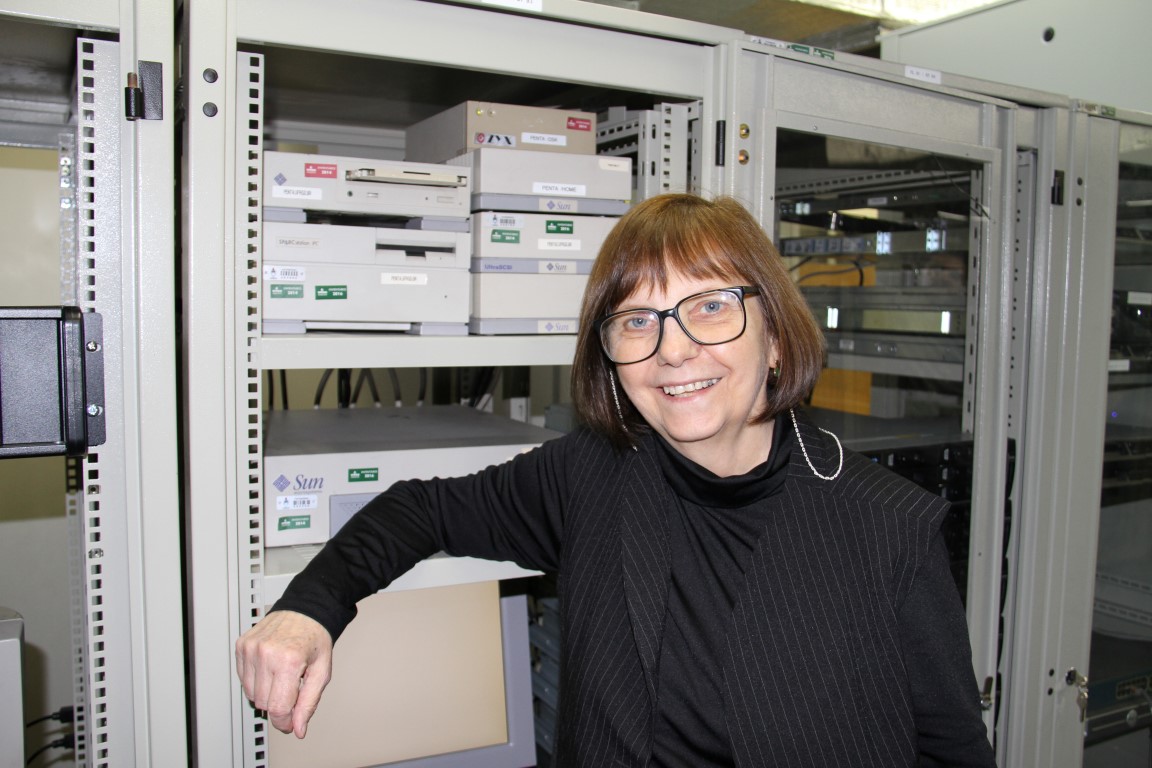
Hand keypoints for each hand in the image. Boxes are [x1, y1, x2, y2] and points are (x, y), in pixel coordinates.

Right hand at [235, 610, 332, 737]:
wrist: (305, 610)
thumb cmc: (315, 638)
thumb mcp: (322, 672)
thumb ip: (309, 703)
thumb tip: (297, 728)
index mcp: (288, 661)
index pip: (277, 708)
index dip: (284, 722)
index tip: (289, 723)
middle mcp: (266, 653)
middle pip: (263, 704)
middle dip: (278, 704)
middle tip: (292, 690)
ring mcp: (251, 648)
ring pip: (251, 694)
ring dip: (266, 693)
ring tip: (282, 676)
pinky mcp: (242, 646)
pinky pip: (243, 679)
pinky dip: (256, 681)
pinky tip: (270, 669)